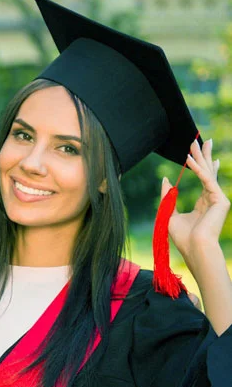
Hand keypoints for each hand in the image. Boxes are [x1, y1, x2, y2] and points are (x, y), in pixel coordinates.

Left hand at [161, 138, 229, 259]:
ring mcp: (219, 198)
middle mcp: (213, 198)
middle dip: (204, 154)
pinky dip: (196, 169)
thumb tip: (166, 179)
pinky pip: (205, 180)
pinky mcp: (220, 200)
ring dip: (200, 156)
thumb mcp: (169, 212)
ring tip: (195, 141)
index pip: (205, 179)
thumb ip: (168, 195)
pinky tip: (188, 159)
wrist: (194, 248)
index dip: (203, 165)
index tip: (202, 154)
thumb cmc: (183, 237)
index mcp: (204, 203)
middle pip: (208, 171)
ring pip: (208, 172)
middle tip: (201, 138)